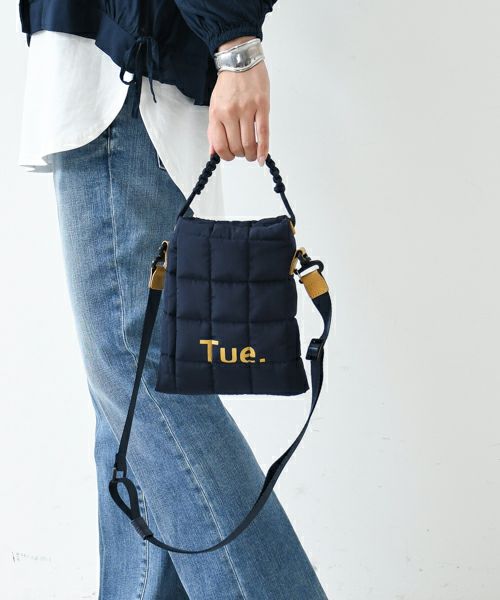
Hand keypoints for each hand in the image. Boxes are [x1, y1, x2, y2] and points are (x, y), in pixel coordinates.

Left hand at [208, 37, 269, 165]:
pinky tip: (262, 158)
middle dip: (241, 155)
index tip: (231, 156)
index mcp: (217, 113)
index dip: (226, 156)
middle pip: (236, 147)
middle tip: (243, 152)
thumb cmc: (228, 84)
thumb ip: (214, 130)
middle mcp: (231, 112)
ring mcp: (247, 109)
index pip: (220, 145)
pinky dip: (263, 150)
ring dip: (251, 154)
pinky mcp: (262, 106)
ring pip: (249, 143)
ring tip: (252, 153)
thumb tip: (214, 153)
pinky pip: (263, 134)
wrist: (241, 60)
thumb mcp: (215, 106)